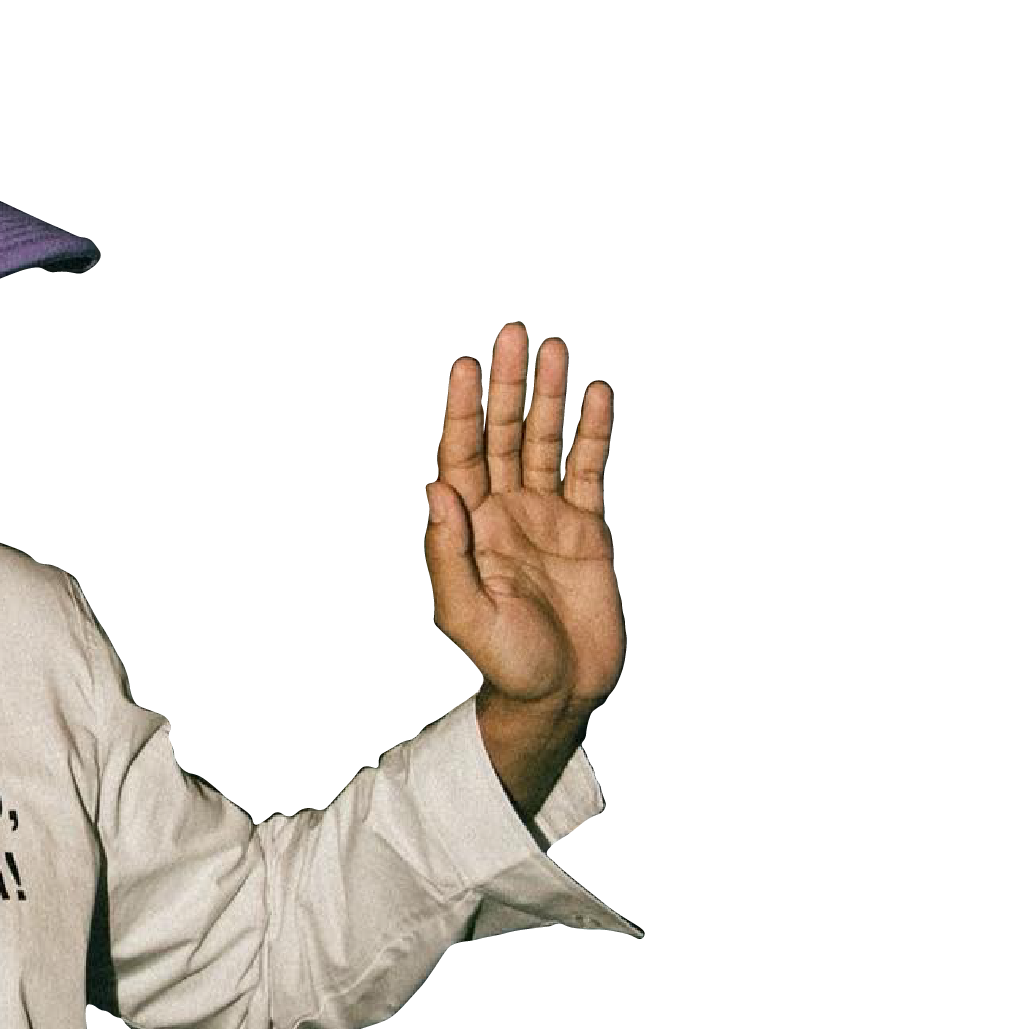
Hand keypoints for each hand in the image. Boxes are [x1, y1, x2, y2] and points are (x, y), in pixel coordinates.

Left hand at [424, 322, 624, 712]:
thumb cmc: (508, 665)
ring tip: (551, 350)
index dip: (461, 411)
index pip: (461, 456)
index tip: (465, 366)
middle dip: (504, 385)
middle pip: (500, 435)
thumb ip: (448, 554)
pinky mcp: (583, 529)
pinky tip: (591, 395)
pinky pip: (585, 470)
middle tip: (510, 335)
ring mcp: (543, 518)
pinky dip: (589, 432)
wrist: (559, 693)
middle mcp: (502, 515)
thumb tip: (436, 489)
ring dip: (545, 396)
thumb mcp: (467, 615)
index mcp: (468, 532)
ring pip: (542, 442)